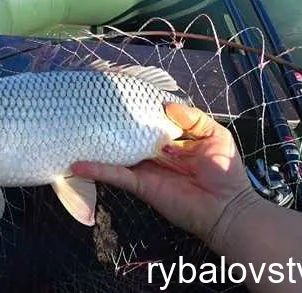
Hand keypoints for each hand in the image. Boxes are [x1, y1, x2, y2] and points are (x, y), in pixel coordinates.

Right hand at [71, 103, 258, 245]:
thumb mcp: (215, 135)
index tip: (120, 94)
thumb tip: (165, 106)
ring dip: (97, 146)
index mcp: (171, 139)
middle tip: (90, 109)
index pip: (150, 121)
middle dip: (111, 124)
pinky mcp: (140, 185)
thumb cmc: (225, 170)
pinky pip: (116, 175)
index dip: (137, 109)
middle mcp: (154, 152)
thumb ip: (193, 118)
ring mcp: (145, 169)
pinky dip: (97, 170)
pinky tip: (78, 165)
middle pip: (129, 135)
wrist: (227, 208)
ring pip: (117, 154)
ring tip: (75, 133)